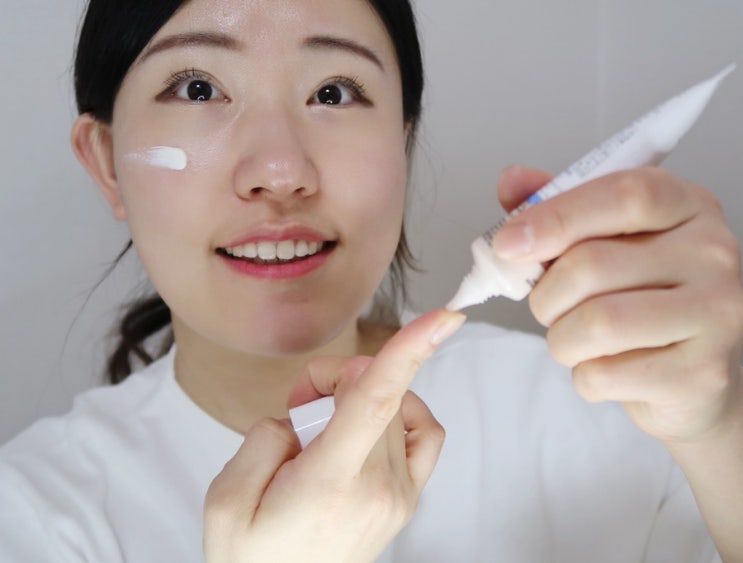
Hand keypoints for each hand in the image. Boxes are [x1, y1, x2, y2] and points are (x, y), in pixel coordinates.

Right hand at [203, 309, 464, 562]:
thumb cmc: (253, 559)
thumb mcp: (227, 499)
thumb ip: (263, 439)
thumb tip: (302, 415)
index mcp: (331, 483)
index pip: (377, 401)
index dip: (409, 351)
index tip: (443, 317)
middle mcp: (378, 487)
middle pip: (375, 392)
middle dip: (333, 379)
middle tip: (298, 404)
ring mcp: (400, 495)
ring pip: (393, 407)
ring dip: (357, 397)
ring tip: (322, 422)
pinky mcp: (408, 498)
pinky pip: (421, 433)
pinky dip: (399, 411)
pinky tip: (366, 423)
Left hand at [493, 164, 742, 443]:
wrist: (693, 369)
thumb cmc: (641, 294)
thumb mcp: (604, 237)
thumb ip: (558, 206)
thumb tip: (512, 180)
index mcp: (686, 205)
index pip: (623, 195)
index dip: (554, 218)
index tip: (508, 244)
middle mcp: (712, 252)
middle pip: (591, 265)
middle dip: (546, 295)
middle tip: (548, 305)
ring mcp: (716, 313)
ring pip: (596, 324)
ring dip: (561, 339)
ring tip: (575, 338)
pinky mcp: (702, 373)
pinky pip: (604, 375)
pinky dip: (583, 376)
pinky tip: (604, 366)